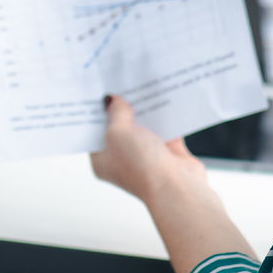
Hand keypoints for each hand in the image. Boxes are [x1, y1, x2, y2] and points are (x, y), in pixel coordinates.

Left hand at [90, 95, 205, 204]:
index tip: (98, 92)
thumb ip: (115, 113)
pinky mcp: (168, 153)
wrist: (177, 187)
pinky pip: (166, 128)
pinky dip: (166, 116)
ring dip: (145, 110)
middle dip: (123, 107)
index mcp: (103, 161)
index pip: (95, 133)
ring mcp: (147, 156)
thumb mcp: (117, 133)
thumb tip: (114, 100)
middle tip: (122, 85)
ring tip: (142, 87)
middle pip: (120, 127)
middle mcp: (124, 159)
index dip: (97, 113)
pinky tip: (164, 99)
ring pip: (144, 127)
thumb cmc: (142, 169)